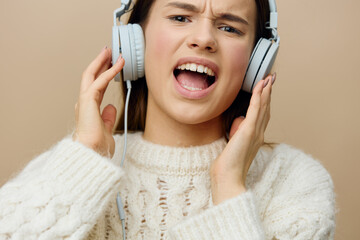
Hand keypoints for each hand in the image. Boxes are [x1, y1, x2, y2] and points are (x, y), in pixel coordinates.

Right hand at [73, 47, 124, 157]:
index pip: (97, 86)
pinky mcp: (87, 100)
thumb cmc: (97, 146)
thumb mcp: (107, 129)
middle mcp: (85, 102)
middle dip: (100, 63)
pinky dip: (110, 71)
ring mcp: (84, 100)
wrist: (91, 154)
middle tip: (108, 51)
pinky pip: (100, 81)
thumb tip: (111, 107)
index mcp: (89, 109)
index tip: (111, 65)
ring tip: (110, 51)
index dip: (105, 75)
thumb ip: (108, 117)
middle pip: (91, 77)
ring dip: (101, 62)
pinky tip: (118, 64)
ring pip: (91, 75)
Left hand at [210, 73, 275, 204]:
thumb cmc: (229, 164)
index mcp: (255, 137)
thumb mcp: (234, 145)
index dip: (265, 101)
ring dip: (266, 91)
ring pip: (263, 106)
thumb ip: (238, 134)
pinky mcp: (249, 130)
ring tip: (269, 78)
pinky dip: (259, 96)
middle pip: (266, 108)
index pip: (262, 115)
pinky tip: (261, 86)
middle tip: (271, 78)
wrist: (229, 176)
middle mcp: (259, 133)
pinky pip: (256, 109)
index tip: (266, 89)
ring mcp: (255, 131)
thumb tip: (238, 123)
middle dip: (268, 92)